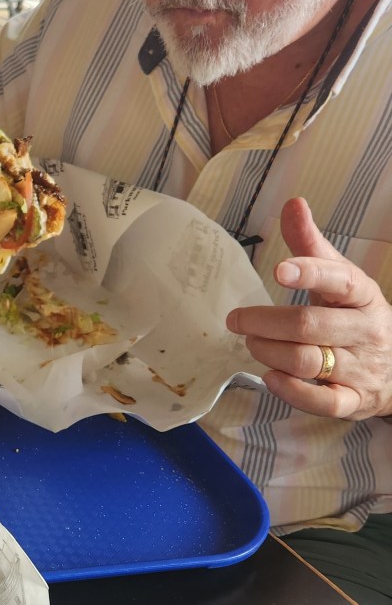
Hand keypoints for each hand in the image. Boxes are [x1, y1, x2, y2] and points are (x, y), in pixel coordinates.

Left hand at [226, 197, 391, 419]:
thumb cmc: (353, 315)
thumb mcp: (339, 279)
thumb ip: (311, 244)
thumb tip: (293, 203)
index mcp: (362, 295)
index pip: (340, 280)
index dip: (310, 273)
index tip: (279, 270)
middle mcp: (366, 331)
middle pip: (310, 325)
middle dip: (265, 322)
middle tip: (237, 320)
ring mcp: (362, 368)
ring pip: (308, 360)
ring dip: (268, 352)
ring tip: (250, 343)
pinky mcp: (353, 401)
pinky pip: (323, 401)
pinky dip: (291, 391)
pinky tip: (269, 377)